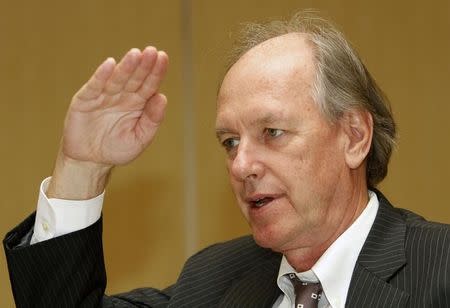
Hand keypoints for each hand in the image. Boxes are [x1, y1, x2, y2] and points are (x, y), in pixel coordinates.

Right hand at [47, 47, 168, 198]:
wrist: (90, 161)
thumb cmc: (117, 149)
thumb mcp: (139, 138)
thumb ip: (152, 120)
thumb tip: (162, 97)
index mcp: (138, 103)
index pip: (149, 85)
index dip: (156, 72)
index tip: (163, 58)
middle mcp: (122, 96)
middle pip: (134, 78)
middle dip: (143, 65)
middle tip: (151, 52)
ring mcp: (103, 97)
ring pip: (116, 79)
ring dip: (126, 67)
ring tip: (135, 54)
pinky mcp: (85, 100)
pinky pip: (94, 86)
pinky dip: (101, 76)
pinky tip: (110, 64)